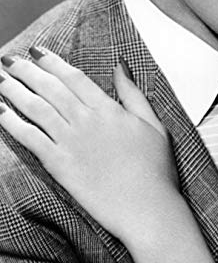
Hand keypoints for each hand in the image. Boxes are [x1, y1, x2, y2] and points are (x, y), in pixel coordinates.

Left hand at [0, 48, 177, 243]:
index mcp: (109, 109)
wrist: (147, 209)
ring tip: (1, 80)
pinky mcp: (59, 164)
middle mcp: (86, 120)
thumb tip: (120, 66)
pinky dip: (12, 122)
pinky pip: (29, 138)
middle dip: (26, 71)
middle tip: (9, 61)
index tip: (38, 53)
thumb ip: (133, 94)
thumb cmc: (156, 172)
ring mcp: (71, 142)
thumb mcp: (154, 125)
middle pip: (50, 88)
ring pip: (35, 108)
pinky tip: (0, 112)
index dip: (53, 62)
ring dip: (14, 91)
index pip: (74, 77)